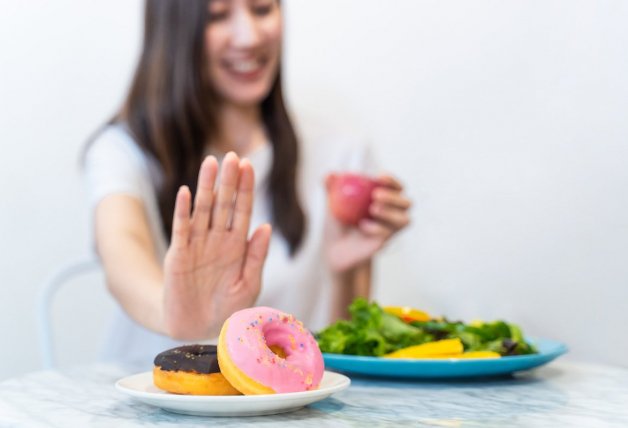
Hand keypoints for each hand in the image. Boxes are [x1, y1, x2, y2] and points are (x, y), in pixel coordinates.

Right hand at [163, 152, 271, 339]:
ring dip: (206, 187)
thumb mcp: (248, 284)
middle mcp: (217, 239)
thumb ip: (257, 256)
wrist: (197, 328)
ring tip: (211, 163)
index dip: (246, 188)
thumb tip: (266, 226)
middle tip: (232, 156)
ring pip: (203, 210)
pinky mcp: (179, 255)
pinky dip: (183, 211)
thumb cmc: (227, 307)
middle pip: (224, 203)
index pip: (243, 210)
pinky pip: (181, 229)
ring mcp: (197, 245)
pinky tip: (185, 192)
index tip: (249, 166)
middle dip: (228, 180)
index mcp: (237, 245)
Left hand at [325, 174, 410, 272]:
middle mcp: (392, 214)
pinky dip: (377, 228)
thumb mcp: (331, 203)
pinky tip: (362, 226)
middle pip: (406, 203)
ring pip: (404, 220)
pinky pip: (388, 234)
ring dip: (391, 213)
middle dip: (394, 197)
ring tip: (372, 209)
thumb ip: (331, 188)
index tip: (380, 176)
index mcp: (384, 199)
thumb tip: (330, 174)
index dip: (392, 181)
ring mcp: (390, 230)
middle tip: (376, 195)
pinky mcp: (384, 242)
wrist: (334, 248)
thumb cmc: (336, 222)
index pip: (396, 187)